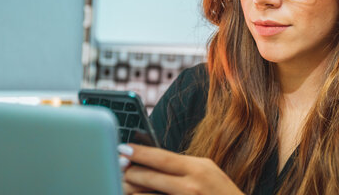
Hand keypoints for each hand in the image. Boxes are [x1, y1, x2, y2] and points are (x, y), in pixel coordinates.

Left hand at [118, 143, 243, 194]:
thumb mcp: (207, 171)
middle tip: (117, 167)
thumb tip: (152, 159)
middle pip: (150, 176)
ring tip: (121, 184)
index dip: (139, 152)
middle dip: (129, 172)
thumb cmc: (221, 193)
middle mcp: (191, 185)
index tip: (122, 148)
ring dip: (130, 189)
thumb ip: (183, 165)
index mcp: (199, 167)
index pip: (162, 157)